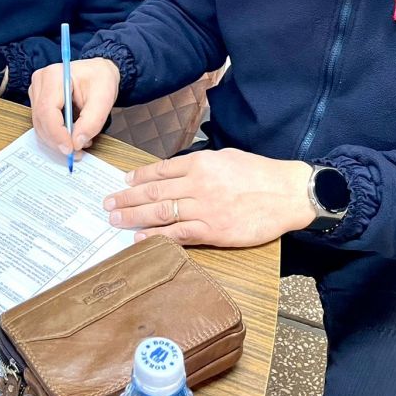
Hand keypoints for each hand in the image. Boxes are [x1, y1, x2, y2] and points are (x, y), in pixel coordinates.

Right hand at [29, 58, 119, 156]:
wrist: (99, 71)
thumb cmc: (100, 79)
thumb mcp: (104, 98)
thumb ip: (92, 122)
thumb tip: (77, 143)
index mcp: (54, 75)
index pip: (47, 110)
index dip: (57, 134)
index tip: (71, 149)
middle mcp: (40, 81)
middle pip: (41, 120)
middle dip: (58, 141)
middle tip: (77, 152)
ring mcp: (37, 91)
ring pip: (40, 125)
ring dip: (57, 140)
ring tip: (79, 142)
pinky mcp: (38, 100)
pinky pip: (42, 124)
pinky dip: (55, 135)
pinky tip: (71, 136)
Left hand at [103, 150, 314, 247]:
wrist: (287, 193)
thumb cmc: (259, 174)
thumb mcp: (226, 157)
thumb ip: (200, 163)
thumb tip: (174, 171)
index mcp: (200, 162)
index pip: (160, 170)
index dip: (138, 177)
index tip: (123, 181)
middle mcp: (198, 184)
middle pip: (153, 192)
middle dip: (127, 198)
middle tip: (108, 204)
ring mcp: (204, 209)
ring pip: (160, 213)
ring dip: (134, 217)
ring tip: (116, 220)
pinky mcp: (214, 231)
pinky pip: (179, 235)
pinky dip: (156, 237)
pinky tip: (140, 239)